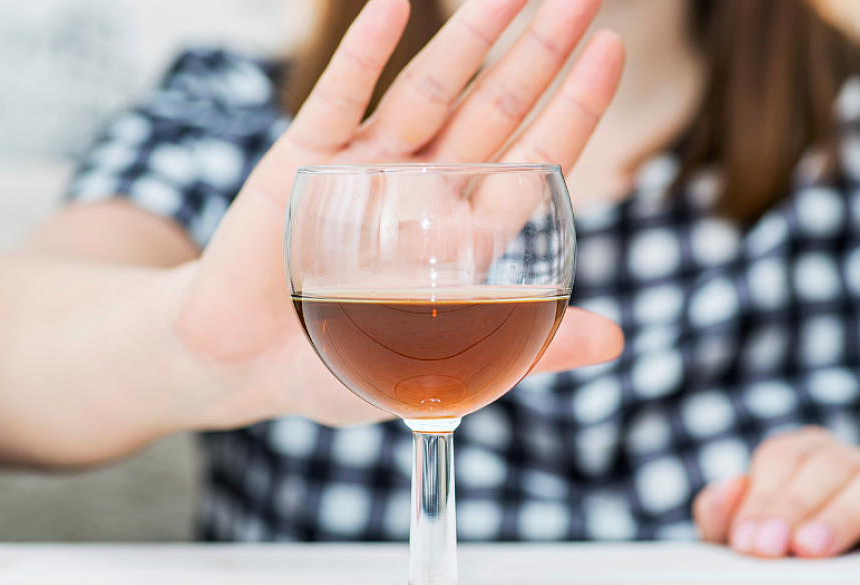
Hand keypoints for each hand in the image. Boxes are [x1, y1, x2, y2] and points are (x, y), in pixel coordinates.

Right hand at [169, 0, 625, 428]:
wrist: (243, 367)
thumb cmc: (346, 367)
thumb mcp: (446, 368)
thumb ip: (529, 348)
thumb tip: (616, 342)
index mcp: (464, 232)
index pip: (534, 158)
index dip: (574, 107)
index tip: (611, 51)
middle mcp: (424, 187)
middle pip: (495, 109)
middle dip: (538, 53)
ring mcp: (366, 167)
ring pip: (429, 92)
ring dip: (466, 39)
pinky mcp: (304, 163)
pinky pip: (338, 100)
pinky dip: (362, 57)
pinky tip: (393, 7)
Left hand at [693, 427, 859, 557]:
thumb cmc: (827, 562)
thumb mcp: (771, 545)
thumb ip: (730, 521)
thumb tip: (727, 485)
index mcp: (813, 457)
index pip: (783, 458)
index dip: (762, 498)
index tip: (748, 544)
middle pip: (828, 464)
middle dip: (796, 507)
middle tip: (776, 549)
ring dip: (844, 514)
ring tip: (815, 550)